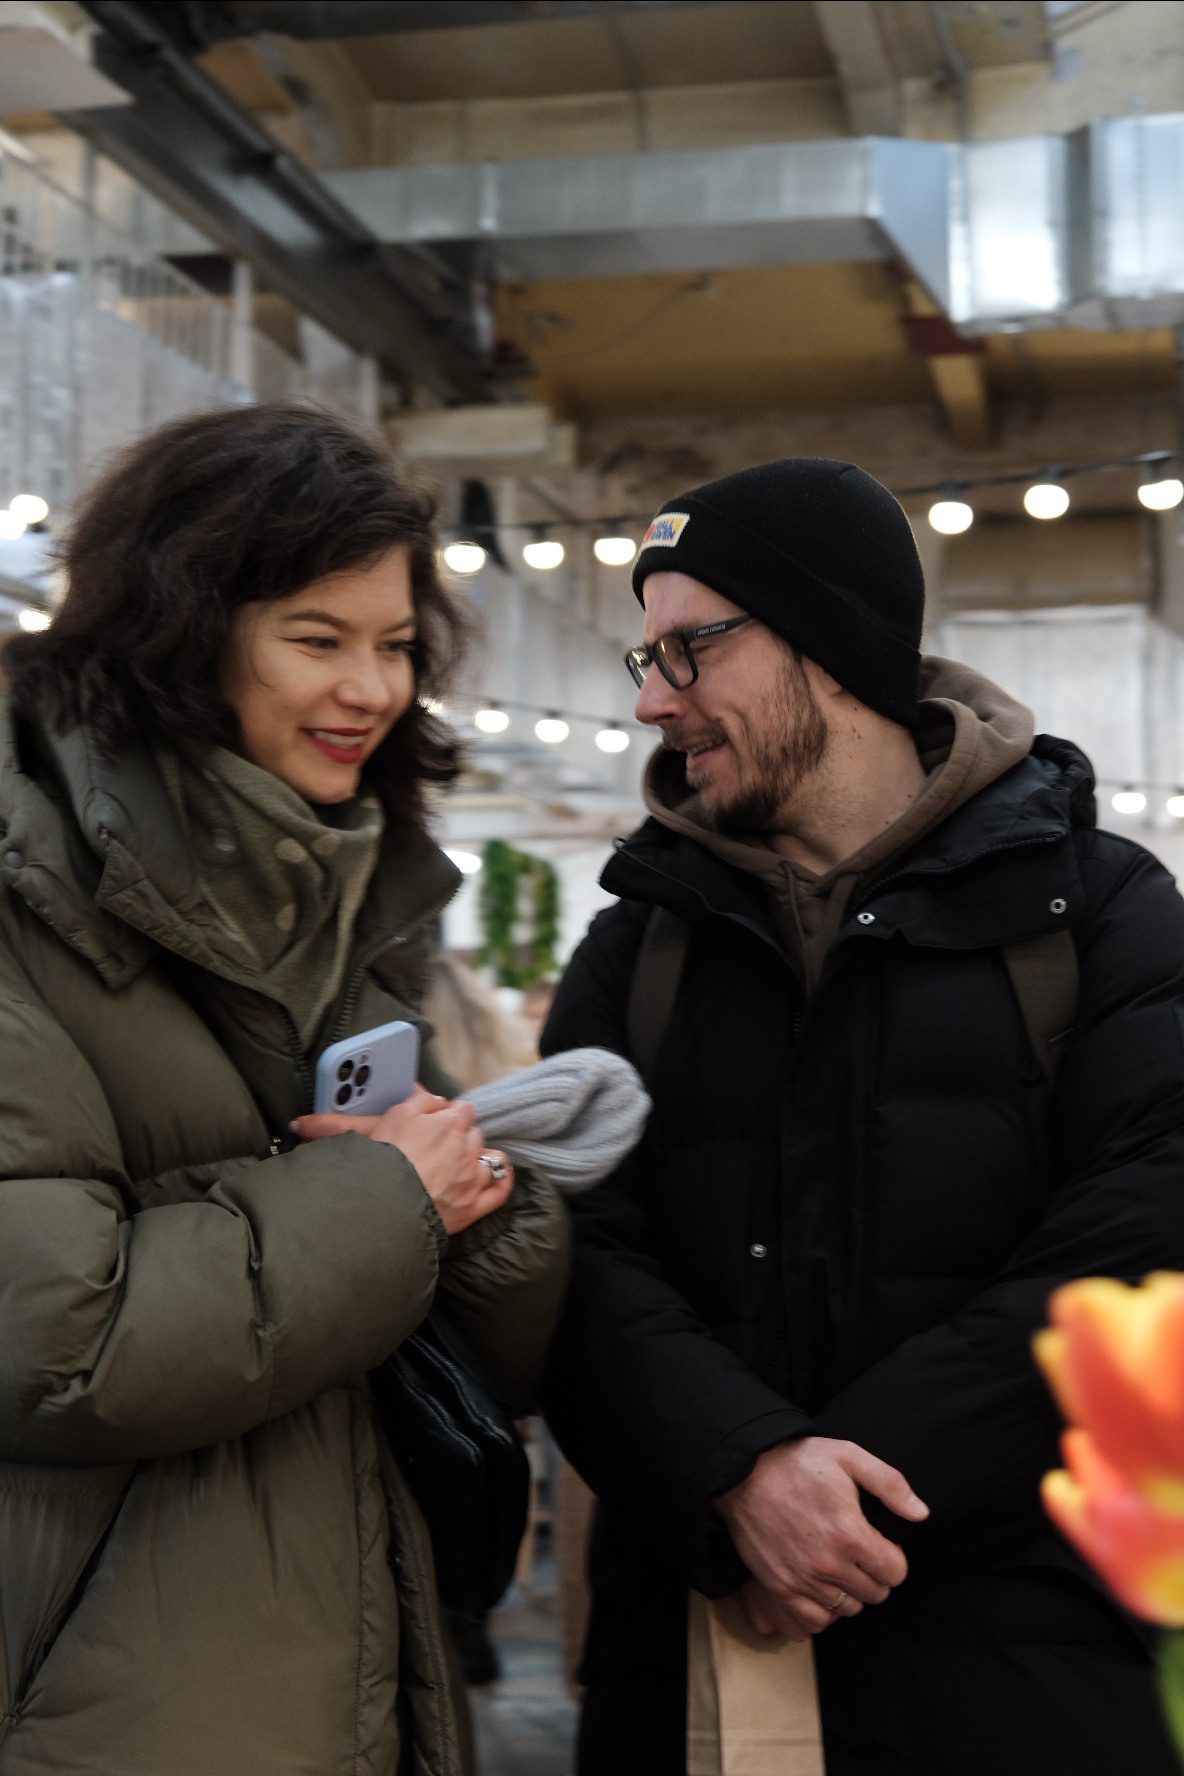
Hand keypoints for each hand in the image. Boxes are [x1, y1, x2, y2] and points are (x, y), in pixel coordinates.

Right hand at [292, 1086, 513, 1234]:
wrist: (384, 1215)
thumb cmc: (369, 1171)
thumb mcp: (352, 1137)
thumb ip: (331, 1124)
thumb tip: (300, 1123)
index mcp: (433, 1118)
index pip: (444, 1104)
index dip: (434, 1113)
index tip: (422, 1121)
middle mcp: (458, 1139)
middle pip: (466, 1125)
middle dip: (452, 1133)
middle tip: (430, 1146)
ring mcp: (471, 1172)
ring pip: (484, 1151)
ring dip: (474, 1154)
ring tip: (455, 1163)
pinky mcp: (477, 1203)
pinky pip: (502, 1185)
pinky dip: (500, 1179)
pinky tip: (492, 1176)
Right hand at [715, 1437, 928, 1639]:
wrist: (743, 1471)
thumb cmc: (799, 1461)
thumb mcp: (849, 1456)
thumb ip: (891, 1484)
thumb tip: (921, 1514)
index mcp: (850, 1534)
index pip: (895, 1572)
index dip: (893, 1557)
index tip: (879, 1543)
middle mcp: (828, 1564)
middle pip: (874, 1594)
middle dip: (874, 1574)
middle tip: (859, 1552)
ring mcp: (802, 1580)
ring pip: (847, 1609)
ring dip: (849, 1592)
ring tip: (838, 1566)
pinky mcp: (779, 1588)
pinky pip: (814, 1622)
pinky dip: (822, 1611)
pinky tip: (819, 1587)